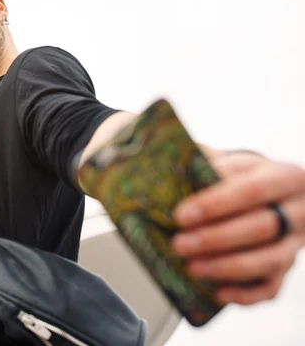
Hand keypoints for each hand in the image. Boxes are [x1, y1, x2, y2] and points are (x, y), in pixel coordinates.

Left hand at [171, 152, 304, 304]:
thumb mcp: (226, 160)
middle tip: (178, 245)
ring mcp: (295, 242)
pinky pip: (271, 287)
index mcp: (282, 177)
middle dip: (216, 239)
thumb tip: (162, 171)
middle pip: (261, 227)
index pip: (251, 190)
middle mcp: (297, 211)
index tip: (181, 215)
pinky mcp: (286, 267)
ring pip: (269, 260)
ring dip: (227, 267)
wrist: (266, 191)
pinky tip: (217, 292)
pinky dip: (245, 293)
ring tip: (191, 268)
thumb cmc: (238, 176)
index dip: (216, 204)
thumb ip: (202, 163)